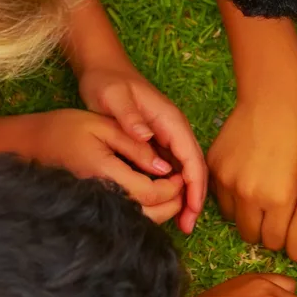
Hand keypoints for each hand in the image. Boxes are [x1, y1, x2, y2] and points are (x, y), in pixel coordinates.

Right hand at [36, 109, 185, 223]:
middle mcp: (102, 198)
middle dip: (172, 204)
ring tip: (169, 191)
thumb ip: (135, 146)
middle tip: (180, 185)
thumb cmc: (64, 129)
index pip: (151, 193)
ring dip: (160, 211)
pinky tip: (148, 197)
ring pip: (139, 222)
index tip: (180, 174)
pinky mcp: (93, 210)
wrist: (28, 147)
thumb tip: (164, 167)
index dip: (173, 188)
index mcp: (106, 174)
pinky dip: (143, 212)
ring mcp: (96, 208)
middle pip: (149, 215)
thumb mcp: (102, 126)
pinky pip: (126, 218)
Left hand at [78, 66, 206, 233]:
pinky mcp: (156, 143)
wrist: (102, 69)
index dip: (194, 186)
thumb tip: (147, 137)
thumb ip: (129, 116)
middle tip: (187, 227)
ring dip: (184, 198)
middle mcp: (173, 130)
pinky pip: (170, 169)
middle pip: (193, 168)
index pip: (191, 157)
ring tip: (180, 225)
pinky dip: (171, 189)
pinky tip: (164, 206)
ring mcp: (166, 137)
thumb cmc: (107, 82)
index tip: (191, 210)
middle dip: (194, 198)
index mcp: (170, 120)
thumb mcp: (113, 96)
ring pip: (183, 172)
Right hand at [208, 93, 296, 250]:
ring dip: (245, 215)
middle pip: (252, 235)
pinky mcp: (214, 168)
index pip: (277, 241)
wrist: (273, 98)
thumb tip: (288, 231)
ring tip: (258, 200)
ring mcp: (228, 181)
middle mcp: (250, 194)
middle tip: (272, 217)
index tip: (287, 229)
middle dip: (263, 231)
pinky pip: (219, 197)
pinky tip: (244, 182)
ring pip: (233, 219)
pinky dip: (231, 196)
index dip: (283, 238)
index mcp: (279, 198)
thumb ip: (293, 208)